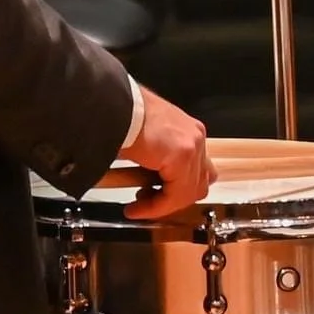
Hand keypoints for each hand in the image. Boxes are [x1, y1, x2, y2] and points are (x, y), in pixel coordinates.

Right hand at [118, 87, 212, 221]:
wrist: (115, 106)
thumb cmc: (123, 117)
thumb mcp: (148, 139)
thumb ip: (158, 158)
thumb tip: (150, 181)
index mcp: (189, 132)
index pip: (196, 171)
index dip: (176, 191)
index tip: (151, 197)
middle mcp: (196, 138)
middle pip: (199, 183)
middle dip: (174, 199)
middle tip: (149, 202)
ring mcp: (192, 147)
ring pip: (188, 193)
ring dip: (163, 205)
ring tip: (140, 206)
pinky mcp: (182, 157)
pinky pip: (174, 196)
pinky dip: (156, 207)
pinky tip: (137, 208)